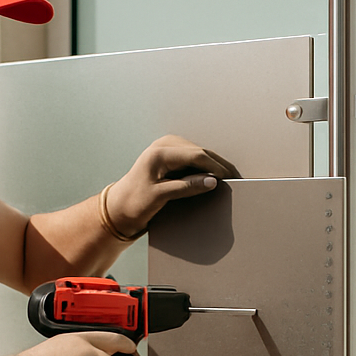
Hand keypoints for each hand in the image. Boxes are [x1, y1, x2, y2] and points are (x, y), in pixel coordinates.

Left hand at [105, 134, 237, 236]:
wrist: (118, 209)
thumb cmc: (133, 203)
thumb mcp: (159, 196)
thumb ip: (186, 187)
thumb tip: (211, 181)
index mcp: (159, 153)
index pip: (196, 155)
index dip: (215, 166)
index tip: (229, 179)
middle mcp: (164, 146)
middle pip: (200, 152)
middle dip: (218, 166)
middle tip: (236, 179)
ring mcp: (168, 150)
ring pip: (200, 155)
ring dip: (214, 166)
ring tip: (230, 179)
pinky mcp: (171, 158)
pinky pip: (194, 160)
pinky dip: (206, 168)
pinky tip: (216, 178)